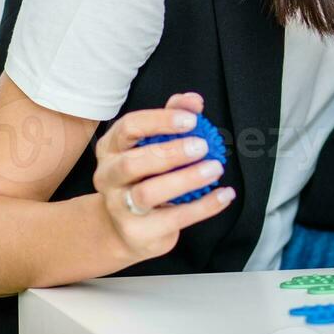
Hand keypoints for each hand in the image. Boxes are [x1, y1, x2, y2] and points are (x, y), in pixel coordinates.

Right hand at [91, 91, 234, 261]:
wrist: (125, 229)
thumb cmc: (144, 177)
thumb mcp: (153, 145)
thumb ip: (173, 118)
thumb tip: (193, 101)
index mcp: (112, 148)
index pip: (128, 127)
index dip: (159, 121)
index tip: (191, 119)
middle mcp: (108, 176)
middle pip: (132, 164)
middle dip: (170, 153)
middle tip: (203, 146)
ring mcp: (119, 207)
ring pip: (148, 193)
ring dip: (186, 179)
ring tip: (215, 168)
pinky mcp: (138, 232)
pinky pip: (174, 218)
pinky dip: (204, 206)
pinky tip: (224, 194)